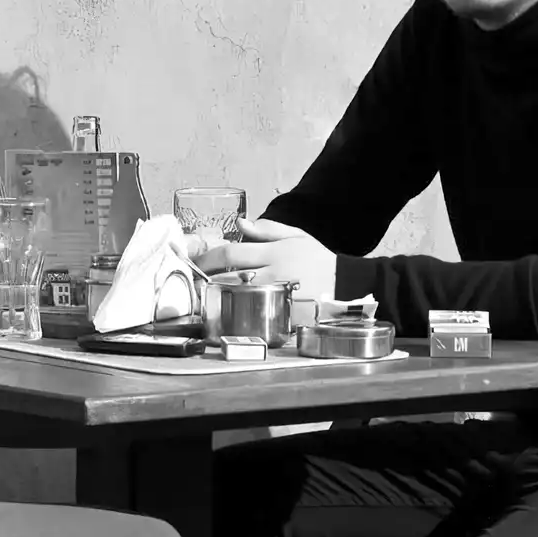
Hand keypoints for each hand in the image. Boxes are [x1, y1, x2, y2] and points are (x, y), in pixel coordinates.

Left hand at [193, 218, 337, 300]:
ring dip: (220, 296)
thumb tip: (240, 224)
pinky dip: (243, 312)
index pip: (232, 252)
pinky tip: (231, 312)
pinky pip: (258, 312)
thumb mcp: (296, 235)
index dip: (208, 257)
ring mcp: (278, 292)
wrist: (345, 281)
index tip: (194, 262)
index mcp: (273, 251)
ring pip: (240, 294)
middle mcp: (273, 270)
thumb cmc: (318, 258)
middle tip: (192, 283)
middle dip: (207, 279)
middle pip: (230, 275)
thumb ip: (267, 229)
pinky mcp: (285, 310)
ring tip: (205, 297)